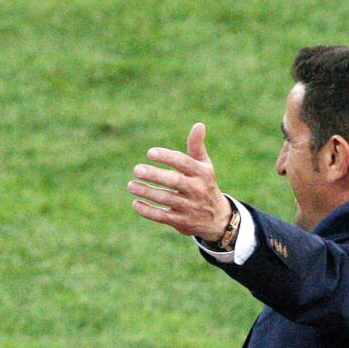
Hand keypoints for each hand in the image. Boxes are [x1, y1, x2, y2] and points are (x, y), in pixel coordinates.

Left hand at [128, 122, 232, 239]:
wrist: (218, 219)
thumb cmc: (205, 185)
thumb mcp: (204, 166)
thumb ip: (197, 147)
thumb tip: (199, 124)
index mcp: (202, 173)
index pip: (184, 163)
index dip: (167, 157)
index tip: (150, 152)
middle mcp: (197, 190)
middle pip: (175, 181)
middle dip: (155, 175)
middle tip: (136, 169)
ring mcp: (190, 207)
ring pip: (166, 199)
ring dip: (146, 192)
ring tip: (131, 185)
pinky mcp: (182, 222)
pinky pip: (162, 217)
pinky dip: (148, 211)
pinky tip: (136, 203)